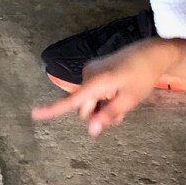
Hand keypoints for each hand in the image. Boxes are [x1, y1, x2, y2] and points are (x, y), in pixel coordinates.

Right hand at [31, 40, 172, 135]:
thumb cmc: (143, 76)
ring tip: (122, 105)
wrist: (151, 53)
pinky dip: (102, 99)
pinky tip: (117, 95)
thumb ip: (109, 115)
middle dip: (96, 116)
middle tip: (119, 117)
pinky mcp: (94, 70)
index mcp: (96, 82)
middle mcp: (88, 75)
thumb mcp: (129, 100)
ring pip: (88, 101)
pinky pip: (92, 92)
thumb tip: (91, 131)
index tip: (34, 114)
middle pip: (83, 108)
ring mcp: (90, 72)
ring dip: (101, 108)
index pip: (71, 101)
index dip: (51, 110)